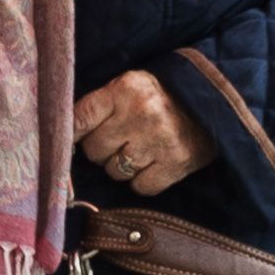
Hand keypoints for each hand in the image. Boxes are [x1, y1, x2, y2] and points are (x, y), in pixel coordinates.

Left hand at [74, 72, 212, 195]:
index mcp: (125, 89)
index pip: (80, 118)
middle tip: (117, 139)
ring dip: (121, 166)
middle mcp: (141, 114)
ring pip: (115, 171)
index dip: (70, 133)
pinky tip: (152, 163)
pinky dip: (143, 180)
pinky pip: (141, 187)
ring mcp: (159, 141)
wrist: (210, 101)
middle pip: (94, 150)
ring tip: (137, 149)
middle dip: (101, 148)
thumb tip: (63, 134)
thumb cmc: (159, 95)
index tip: (67, 140)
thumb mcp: (128, 86)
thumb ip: (99, 105)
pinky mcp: (176, 163)